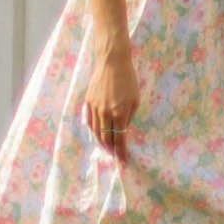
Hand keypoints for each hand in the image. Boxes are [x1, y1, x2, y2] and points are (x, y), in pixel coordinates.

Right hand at [84, 33, 138, 157]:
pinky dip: (94, 131)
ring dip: (102, 142)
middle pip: (106, 139)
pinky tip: (98, 133)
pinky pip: (90, 122)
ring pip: (97, 132)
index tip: (123, 162)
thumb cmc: (128, 79)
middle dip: (111, 150)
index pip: (120, 140)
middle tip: (115, 156)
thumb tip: (123, 130)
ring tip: (107, 147)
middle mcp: (105, 114)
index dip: (121, 153)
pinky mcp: (88, 102)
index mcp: (120, 113)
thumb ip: (129, 117)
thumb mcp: (135, 99)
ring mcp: (95, 108)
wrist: (112, 61)